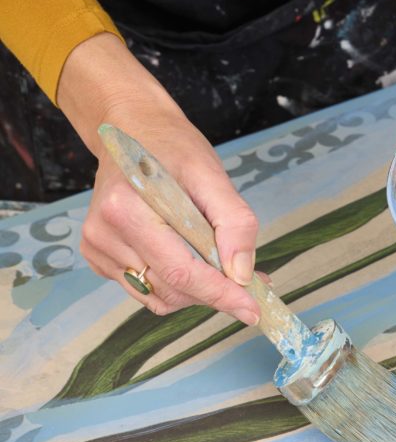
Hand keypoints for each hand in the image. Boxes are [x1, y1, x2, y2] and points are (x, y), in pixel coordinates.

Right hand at [57, 34, 260, 320]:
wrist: (133, 131)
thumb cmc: (173, 150)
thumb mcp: (212, 175)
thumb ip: (233, 223)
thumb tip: (242, 275)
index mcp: (126, 209)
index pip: (179, 272)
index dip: (219, 295)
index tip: (252, 310)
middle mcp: (103, 233)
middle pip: (170, 290)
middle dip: (214, 292)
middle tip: (248, 280)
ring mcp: (97, 248)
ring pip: (158, 297)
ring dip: (195, 291)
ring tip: (217, 263)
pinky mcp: (98, 258)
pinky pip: (145, 290)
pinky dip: (173, 285)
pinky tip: (185, 255)